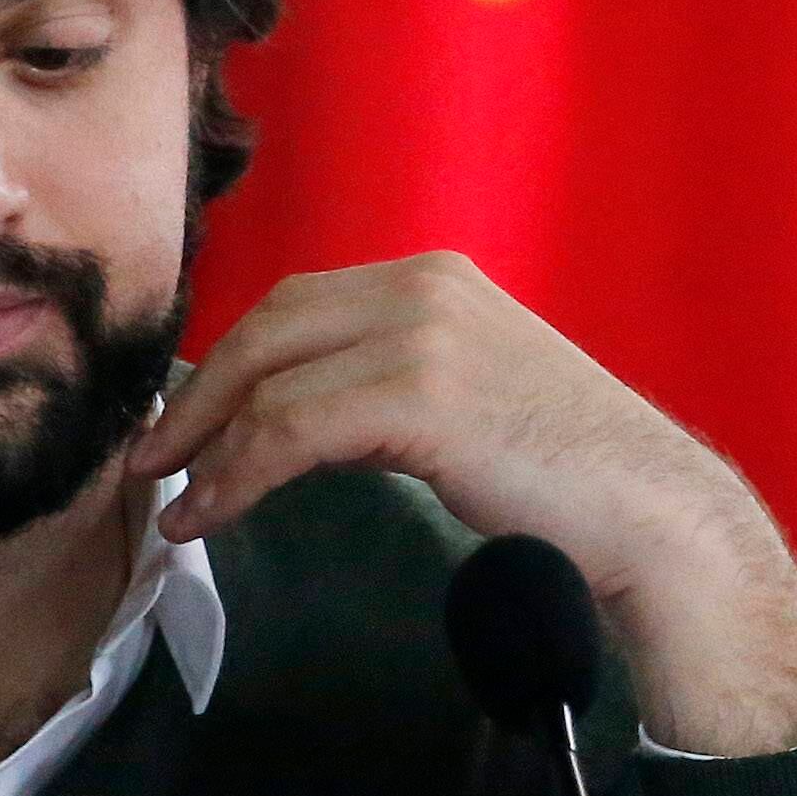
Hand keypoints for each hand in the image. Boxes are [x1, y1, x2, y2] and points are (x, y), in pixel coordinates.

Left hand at [126, 254, 796, 754]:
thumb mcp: (460, 398)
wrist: (647, 512)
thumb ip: (380, 387)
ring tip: (178, 508)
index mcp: (430, 279)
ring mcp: (422, 336)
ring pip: (270, 385)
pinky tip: (211, 516)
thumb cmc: (560, 474)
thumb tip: (282, 421)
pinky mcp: (420, 396)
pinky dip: (237, 477)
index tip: (183, 423)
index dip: (226, 365)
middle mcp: (422, 288)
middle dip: (196, 399)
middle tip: (149, 462)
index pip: (294, 307)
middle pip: (267, 331)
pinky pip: (289, 433)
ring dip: (208, 451)